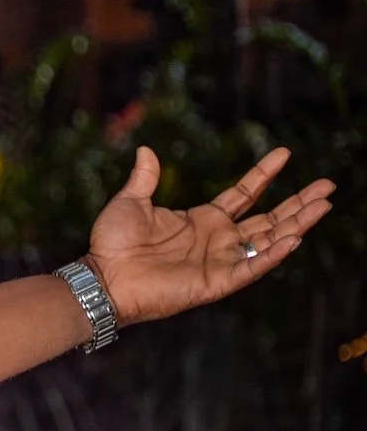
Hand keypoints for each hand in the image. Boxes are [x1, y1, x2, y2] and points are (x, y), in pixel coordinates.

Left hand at [86, 145, 335, 324]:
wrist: (103, 277)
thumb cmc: (113, 244)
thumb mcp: (131, 202)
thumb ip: (145, 178)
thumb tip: (145, 149)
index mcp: (202, 220)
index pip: (244, 194)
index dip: (264, 175)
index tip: (285, 153)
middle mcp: (218, 239)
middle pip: (269, 218)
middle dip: (298, 203)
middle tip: (328, 186)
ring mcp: (220, 260)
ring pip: (269, 240)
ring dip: (297, 224)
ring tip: (324, 205)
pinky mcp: (217, 281)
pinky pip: (252, 266)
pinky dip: (273, 254)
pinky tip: (294, 237)